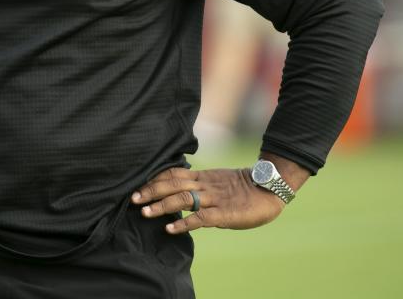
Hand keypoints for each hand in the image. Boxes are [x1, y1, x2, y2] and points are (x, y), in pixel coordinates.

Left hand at [131, 166, 284, 233]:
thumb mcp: (217, 181)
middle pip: (173, 184)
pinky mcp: (225, 213)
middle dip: (151, 190)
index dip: (155, 179)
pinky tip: (170, 228)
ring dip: (162, 206)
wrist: (270, 188)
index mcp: (203, 176)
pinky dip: (184, 222)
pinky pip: (201, 217)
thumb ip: (200, 186)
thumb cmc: (243, 188)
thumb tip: (180, 194)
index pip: (173, 174)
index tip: (138, 185)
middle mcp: (205, 185)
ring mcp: (214, 198)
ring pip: (183, 198)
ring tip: (145, 213)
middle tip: (133, 198)